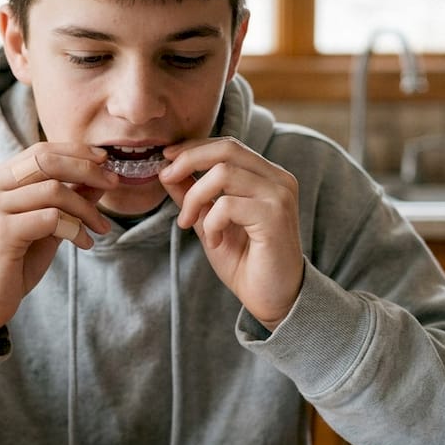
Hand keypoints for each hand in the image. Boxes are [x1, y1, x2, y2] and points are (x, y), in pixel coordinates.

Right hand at [0, 144, 117, 339]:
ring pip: (54, 190)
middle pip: (47, 161)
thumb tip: (99, 180)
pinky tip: (84, 243)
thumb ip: (65, 203)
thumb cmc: (9, 265)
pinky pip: (51, 218)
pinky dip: (75, 228)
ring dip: (86, 208)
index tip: (105, 161)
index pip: (40, 151)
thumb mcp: (43, 228)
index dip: (76, 152)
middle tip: (114, 182)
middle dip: (87, 169)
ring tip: (100, 228)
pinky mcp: (1, 231)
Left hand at [158, 138, 303, 329]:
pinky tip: (215, 241)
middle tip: (165, 179)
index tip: (166, 159)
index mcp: (267, 176)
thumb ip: (193, 195)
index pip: (228, 145)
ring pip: (223, 173)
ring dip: (195, 197)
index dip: (193, 147)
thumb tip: (167, 171)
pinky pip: (227, 205)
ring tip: (188, 222)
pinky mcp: (275, 216)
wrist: (273, 299)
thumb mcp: (210, 222)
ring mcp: (279, 195)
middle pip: (226, 149)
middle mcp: (278, 179)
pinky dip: (211, 222)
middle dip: (188, 160)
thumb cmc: (246, 262)